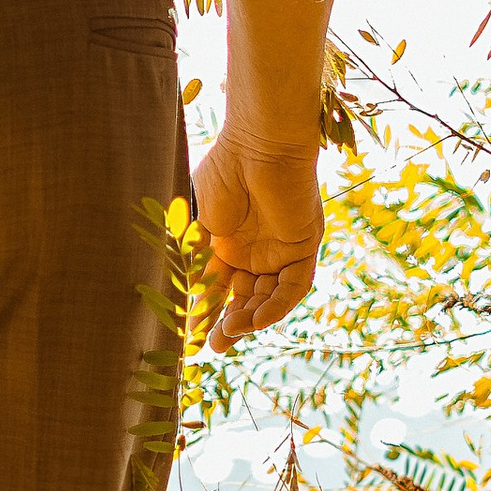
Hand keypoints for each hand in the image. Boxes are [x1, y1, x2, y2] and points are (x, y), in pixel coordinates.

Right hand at [191, 128, 323, 352]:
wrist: (257, 143)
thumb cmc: (223, 171)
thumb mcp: (202, 222)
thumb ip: (197, 257)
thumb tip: (186, 294)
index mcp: (231, 244)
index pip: (221, 287)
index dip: (208, 311)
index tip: (191, 334)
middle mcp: (258, 250)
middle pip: (246, 298)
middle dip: (230, 324)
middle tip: (212, 347)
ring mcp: (281, 249)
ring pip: (269, 297)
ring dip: (251, 318)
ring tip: (229, 333)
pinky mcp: (304, 245)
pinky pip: (294, 285)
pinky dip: (276, 305)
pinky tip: (256, 319)